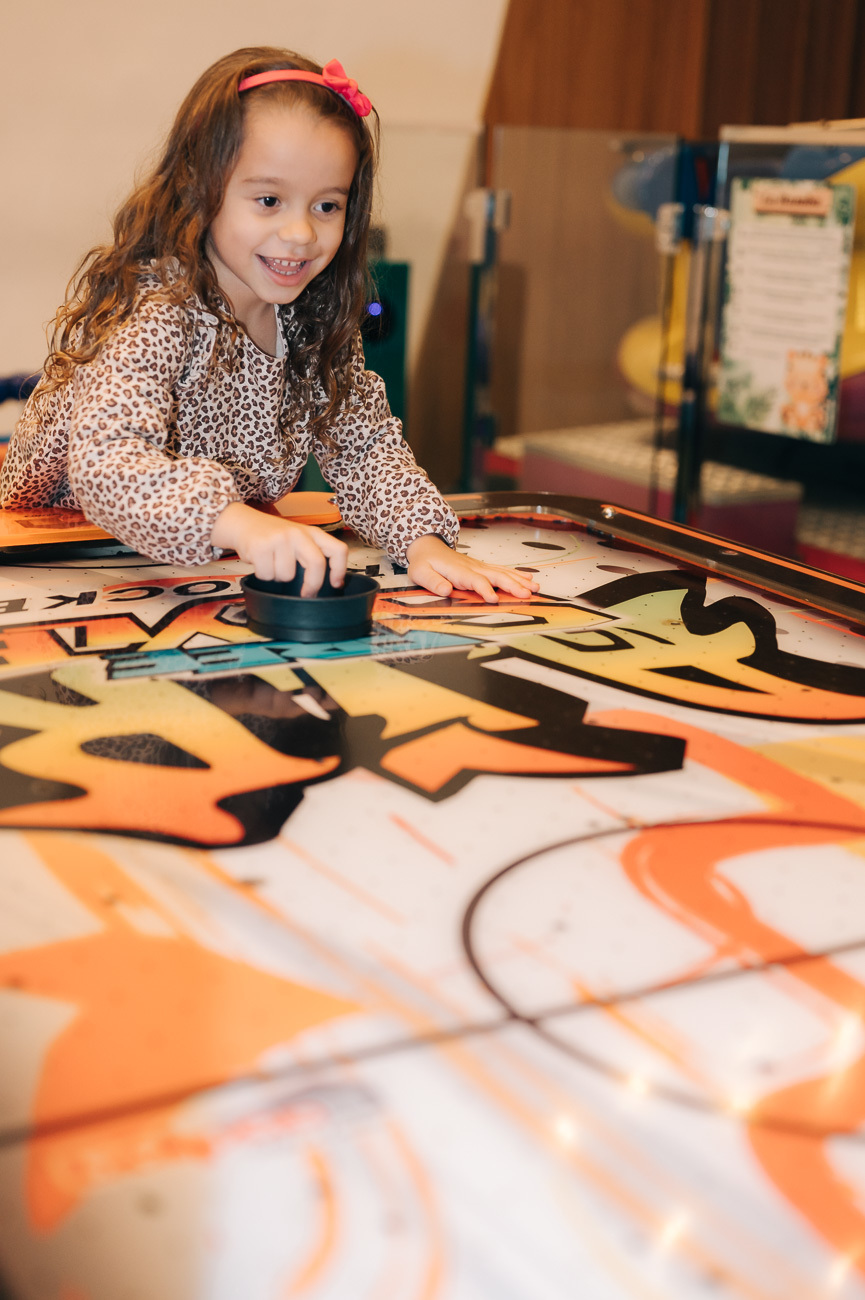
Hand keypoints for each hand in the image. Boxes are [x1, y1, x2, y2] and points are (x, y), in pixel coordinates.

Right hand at [211, 502, 347, 594]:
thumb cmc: (272, 536)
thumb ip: (310, 555)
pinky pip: (267, 575)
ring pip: (287, 575)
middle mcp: (298, 533)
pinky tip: (260, 562)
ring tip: (272, 563)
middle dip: (313, 585)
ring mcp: (280, 538)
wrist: (242, 522)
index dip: (340, 570)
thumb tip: (323, 585)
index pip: (337, 549)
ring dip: (278, 577)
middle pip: (316, 564)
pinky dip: (263, 575)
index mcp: (312, 532)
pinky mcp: (261, 546)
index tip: (335, 584)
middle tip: (306, 594)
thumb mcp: (297, 539)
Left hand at [405, 534, 539, 603]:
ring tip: (535, 588)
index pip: (475, 581)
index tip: (494, 599)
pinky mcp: (482, 567)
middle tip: (526, 595)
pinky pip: (502, 570)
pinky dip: (517, 574)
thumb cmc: (424, 562)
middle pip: (496, 576)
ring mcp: (480, 566)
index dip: (485, 590)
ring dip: (520, 581)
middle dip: (512, 586)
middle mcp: (473, 567)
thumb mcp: (420, 572)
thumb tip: (445, 590)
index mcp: (459, 571)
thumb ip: (433, 582)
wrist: (428, 547)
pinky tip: (529, 578)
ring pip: (503, 573)